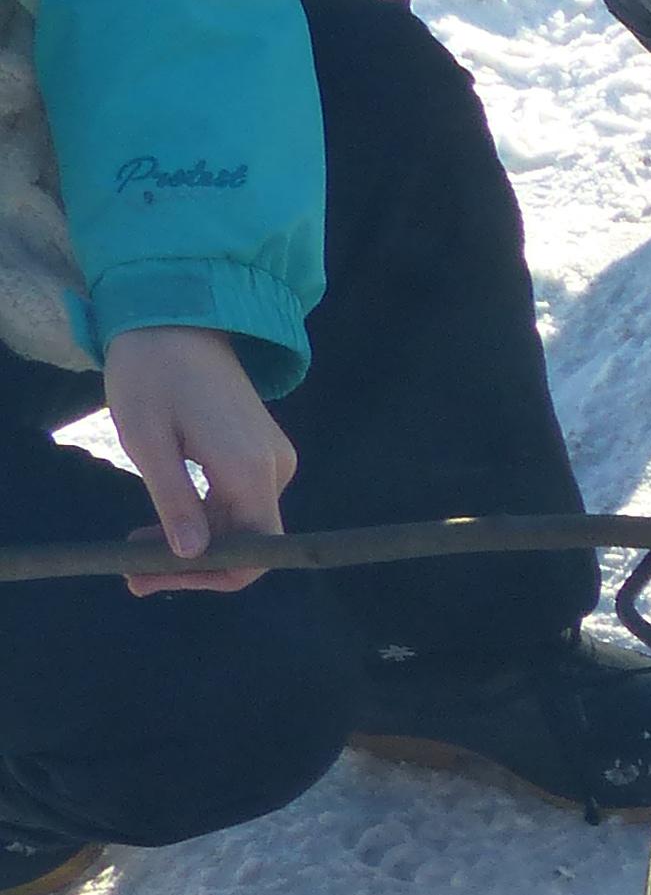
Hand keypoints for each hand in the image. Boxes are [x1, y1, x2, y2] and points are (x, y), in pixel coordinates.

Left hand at [103, 328, 294, 595]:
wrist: (178, 316)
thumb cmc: (152, 374)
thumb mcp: (148, 442)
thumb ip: (175, 502)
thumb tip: (193, 557)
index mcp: (248, 469)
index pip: (254, 552)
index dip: (212, 577)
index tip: (158, 576)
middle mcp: (274, 470)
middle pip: (247, 543)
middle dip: (193, 565)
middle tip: (132, 572)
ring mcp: (272, 460)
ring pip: (241, 525)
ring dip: (194, 543)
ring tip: (136, 545)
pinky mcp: (261, 453)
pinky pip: (240, 502)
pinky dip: (204, 519)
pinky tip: (165, 518)